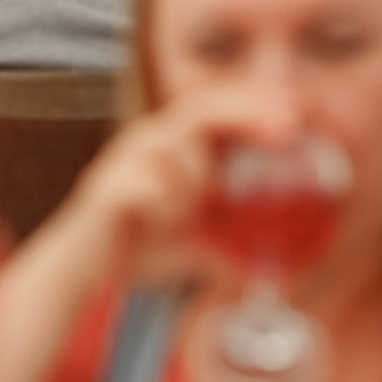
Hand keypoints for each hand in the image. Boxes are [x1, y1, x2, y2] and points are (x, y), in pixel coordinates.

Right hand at [50, 85, 296, 283]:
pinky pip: (145, 185)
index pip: (217, 110)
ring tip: (192, 211)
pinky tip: (166, 221)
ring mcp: (124, 162)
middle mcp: (149, 144)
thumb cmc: (140, 244)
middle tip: (288, 126)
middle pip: (200, 111)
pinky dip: (165, 202)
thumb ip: (236, 251)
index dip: (256, 105)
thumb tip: (287, 276)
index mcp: (173, 147)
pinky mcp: (106, 189)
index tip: (299, 112)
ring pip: (174, 149)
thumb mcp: (200, 247)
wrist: (82, 268)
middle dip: (246, 112)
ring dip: (197, 176)